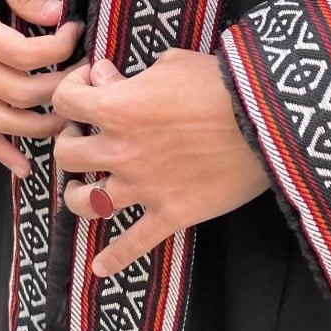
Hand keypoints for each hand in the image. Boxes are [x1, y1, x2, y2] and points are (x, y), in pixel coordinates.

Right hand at [0, 0, 84, 175]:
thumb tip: (56, 17)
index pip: (24, 55)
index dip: (60, 48)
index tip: (77, 29)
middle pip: (18, 93)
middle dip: (60, 88)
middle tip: (86, 72)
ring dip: (39, 125)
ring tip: (72, 116)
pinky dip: (0, 150)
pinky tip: (25, 167)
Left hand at [52, 48, 268, 275]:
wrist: (264, 121)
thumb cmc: (218, 83)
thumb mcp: (172, 63)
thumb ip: (131, 74)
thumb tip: (103, 77)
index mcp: (117, 109)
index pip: (65, 101)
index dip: (70, 88)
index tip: (89, 83)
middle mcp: (120, 151)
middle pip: (66, 155)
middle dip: (69, 139)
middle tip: (85, 131)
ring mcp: (142, 187)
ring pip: (85, 202)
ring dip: (78, 192)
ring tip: (85, 184)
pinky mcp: (169, 214)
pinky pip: (132, 245)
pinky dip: (113, 258)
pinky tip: (100, 267)